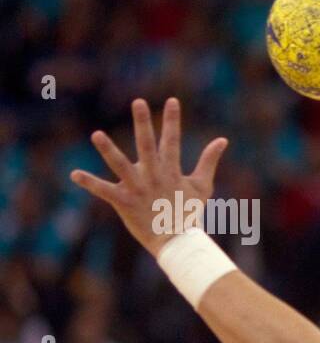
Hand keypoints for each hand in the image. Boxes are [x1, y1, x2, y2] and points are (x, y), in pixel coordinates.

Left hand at [69, 98, 227, 258]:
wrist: (177, 241)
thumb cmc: (189, 212)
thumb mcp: (202, 186)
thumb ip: (209, 161)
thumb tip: (222, 140)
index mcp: (171, 171)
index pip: (172, 141)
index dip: (172, 121)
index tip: (171, 101)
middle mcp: (153, 176)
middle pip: (147, 146)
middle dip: (143, 124)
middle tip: (138, 102)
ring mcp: (138, 189)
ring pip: (121, 165)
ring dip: (108, 150)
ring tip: (97, 134)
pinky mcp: (124, 201)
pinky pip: (104, 191)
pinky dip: (90, 183)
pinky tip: (74, 174)